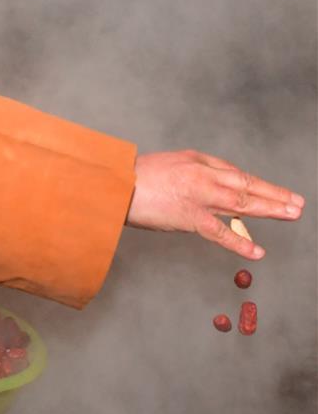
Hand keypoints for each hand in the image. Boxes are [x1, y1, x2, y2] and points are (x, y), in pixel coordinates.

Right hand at [127, 150, 304, 258]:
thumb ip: (200, 168)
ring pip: (242, 204)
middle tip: (297, 204)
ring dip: (270, 209)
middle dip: (275, 195)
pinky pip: (220, 232)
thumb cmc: (139, 175)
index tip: (277, 192)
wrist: (116, 185)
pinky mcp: (189, 217)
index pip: (237, 175)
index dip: (260, 185)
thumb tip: (223, 180)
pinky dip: (240, 243)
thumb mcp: (174, 161)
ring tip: (291, 214)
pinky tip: (257, 252)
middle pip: (247, 186)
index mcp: (199, 163)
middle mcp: (203, 178)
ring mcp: (199, 198)